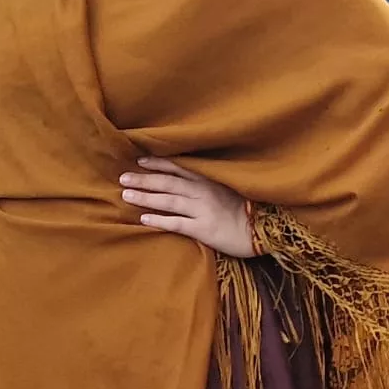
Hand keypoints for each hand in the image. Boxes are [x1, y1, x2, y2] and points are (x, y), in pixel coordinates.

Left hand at [121, 157, 256, 257]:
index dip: (158, 163)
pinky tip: (143, 219)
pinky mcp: (203, 229)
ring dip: (146, 197)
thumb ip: (210, 182)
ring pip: (168, 200)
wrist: (265, 229)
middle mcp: (203, 191)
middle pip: (168, 182)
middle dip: (144, 179)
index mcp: (209, 180)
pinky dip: (159, 220)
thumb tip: (188, 178)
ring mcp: (203, 210)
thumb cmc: (248, 208)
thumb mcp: (230, 187)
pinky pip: (177, 223)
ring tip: (126, 195)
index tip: (139, 160)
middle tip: (123, 177)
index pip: (178, 167)